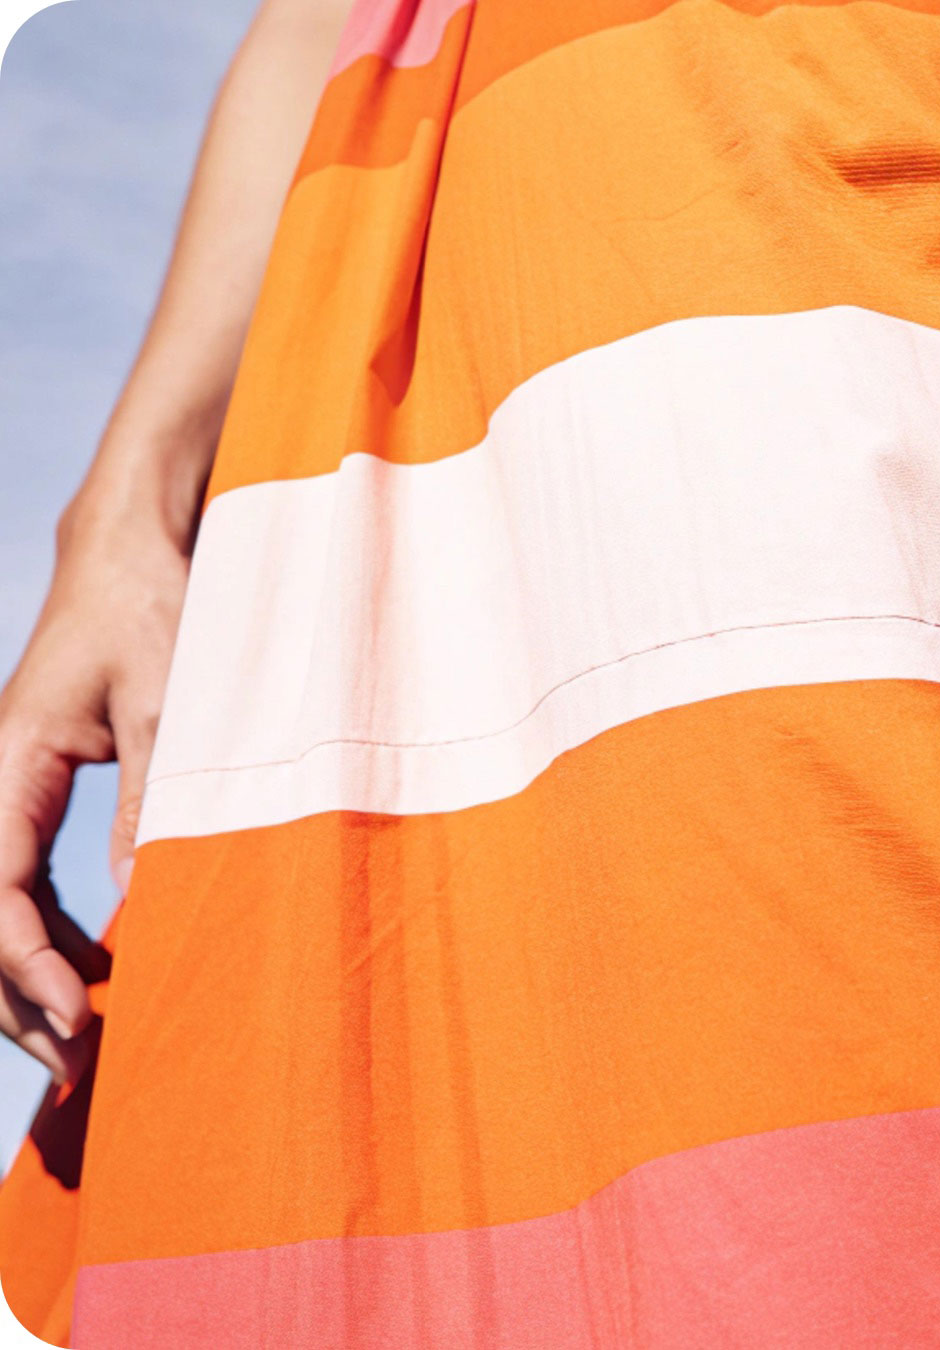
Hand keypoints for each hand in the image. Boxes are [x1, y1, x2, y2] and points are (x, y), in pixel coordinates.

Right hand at [0, 489, 188, 1079]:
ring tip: (82, 1046)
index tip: (77, 1016)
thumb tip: (147, 903)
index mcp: (9, 762)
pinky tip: (90, 979)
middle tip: (78, 1069)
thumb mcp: (168, 705)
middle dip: (17, 998)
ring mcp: (6, 795)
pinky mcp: (33, 798)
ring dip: (28, 981)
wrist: (134, 556)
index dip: (26, 964)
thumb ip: (157, 800)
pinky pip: (19, 888)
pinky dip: (46, 940)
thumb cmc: (152, 613)